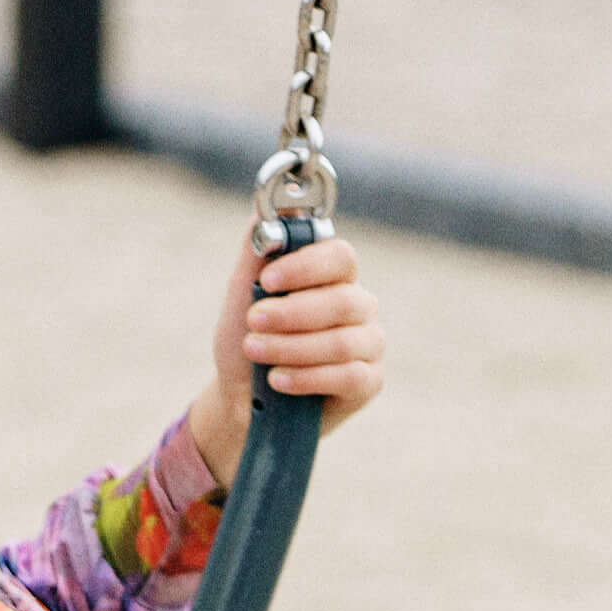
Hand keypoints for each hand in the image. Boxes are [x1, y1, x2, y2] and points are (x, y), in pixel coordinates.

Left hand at [191, 230, 384, 477]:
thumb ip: (257, 252)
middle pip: (343, 300)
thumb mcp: (242, 294)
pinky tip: (279, 380)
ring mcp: (368, 344)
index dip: (307, 266)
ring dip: (292, 347)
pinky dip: (308, 377)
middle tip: (253, 322)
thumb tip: (265, 209)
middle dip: (291, 314)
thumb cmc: (246, 342)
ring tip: (257, 353)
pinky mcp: (369, 382)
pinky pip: (350, 376)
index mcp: (333, 276)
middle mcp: (358, 306)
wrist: (242, 401)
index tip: (267, 280)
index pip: (340, 256)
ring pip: (344, 342)